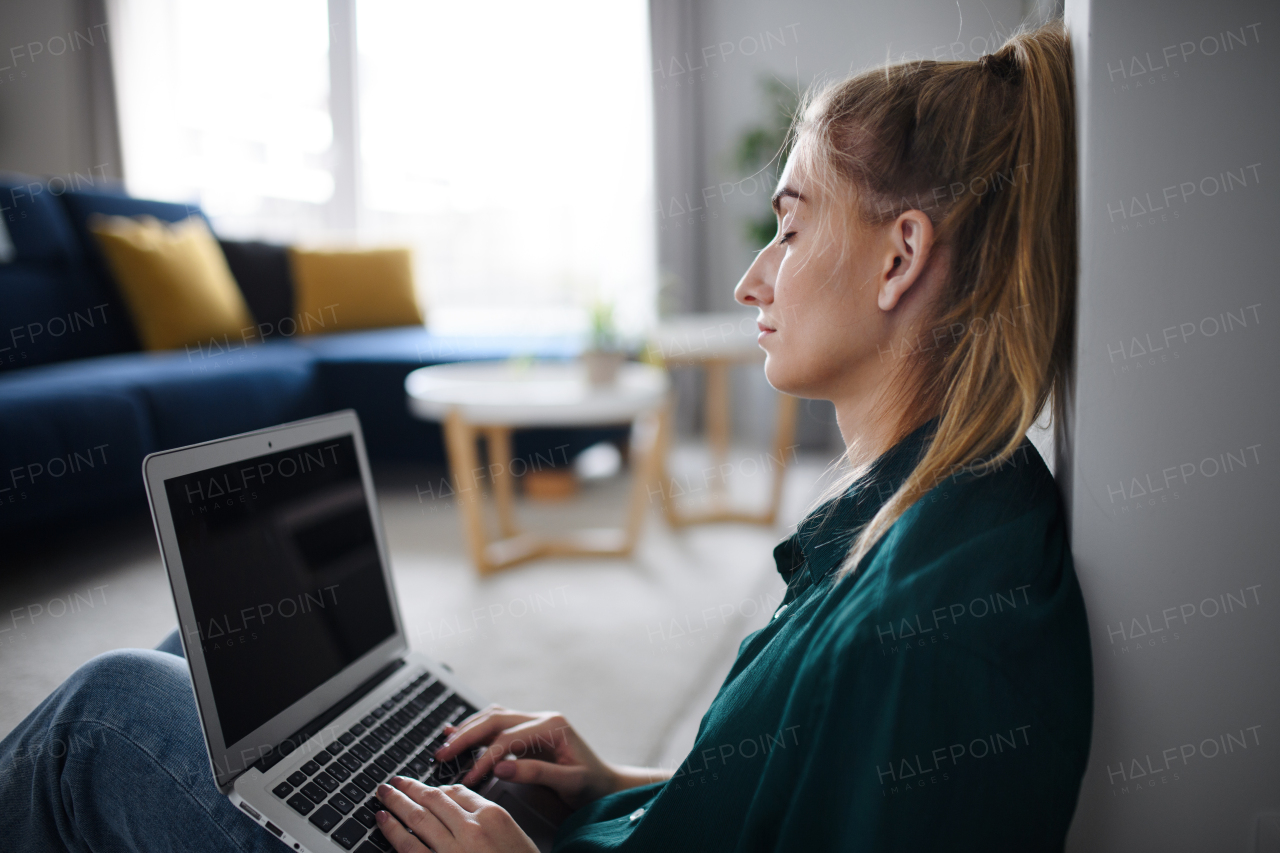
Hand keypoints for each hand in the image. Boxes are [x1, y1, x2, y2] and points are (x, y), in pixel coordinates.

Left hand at [375, 777, 537, 852]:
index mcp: (493, 816)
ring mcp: (453, 850)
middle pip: (434, 799)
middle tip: (393, 782)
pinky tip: (383, 820)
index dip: (434, 788)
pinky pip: (409, 847)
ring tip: (383, 794)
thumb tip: (460, 808)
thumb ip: (489, 820)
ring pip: (418, 818)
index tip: (423, 787)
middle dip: (410, 788)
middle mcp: (472, 829)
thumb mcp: (514, 837)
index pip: (457, 792)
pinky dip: (392, 831)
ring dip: (397, 802)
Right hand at [433, 705, 622, 809]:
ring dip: (468, 729)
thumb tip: (500, 767)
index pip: (508, 738)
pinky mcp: (528, 733)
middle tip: (443, 754)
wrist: (605, 783)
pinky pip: (498, 725)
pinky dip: (477, 729)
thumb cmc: (591, 783)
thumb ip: (536, 773)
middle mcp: (541, 718)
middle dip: (466, 736)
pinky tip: (458, 732)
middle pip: (496, 719)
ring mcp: (534, 722)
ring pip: (494, 717)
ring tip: (445, 745)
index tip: (469, 778)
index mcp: (552, 726)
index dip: (485, 758)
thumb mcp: (569, 781)